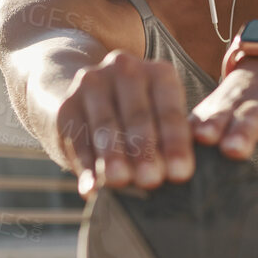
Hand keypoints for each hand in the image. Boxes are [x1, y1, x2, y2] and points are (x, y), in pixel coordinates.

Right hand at [53, 50, 195, 196]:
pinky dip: (85, 166)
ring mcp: (92, 84)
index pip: (170, 110)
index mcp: (159, 73)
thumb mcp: (164, 120)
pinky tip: (91, 187)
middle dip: (145, 150)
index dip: (175, 142)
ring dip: (113, 156)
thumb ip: (179, 137)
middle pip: (137, 115)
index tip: (180, 172)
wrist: (89, 102)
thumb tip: (190, 159)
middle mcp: (125, 69)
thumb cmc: (141, 120)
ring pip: (105, 125)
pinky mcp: (67, 105)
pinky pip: (77, 138)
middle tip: (152, 179)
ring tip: (120, 180)